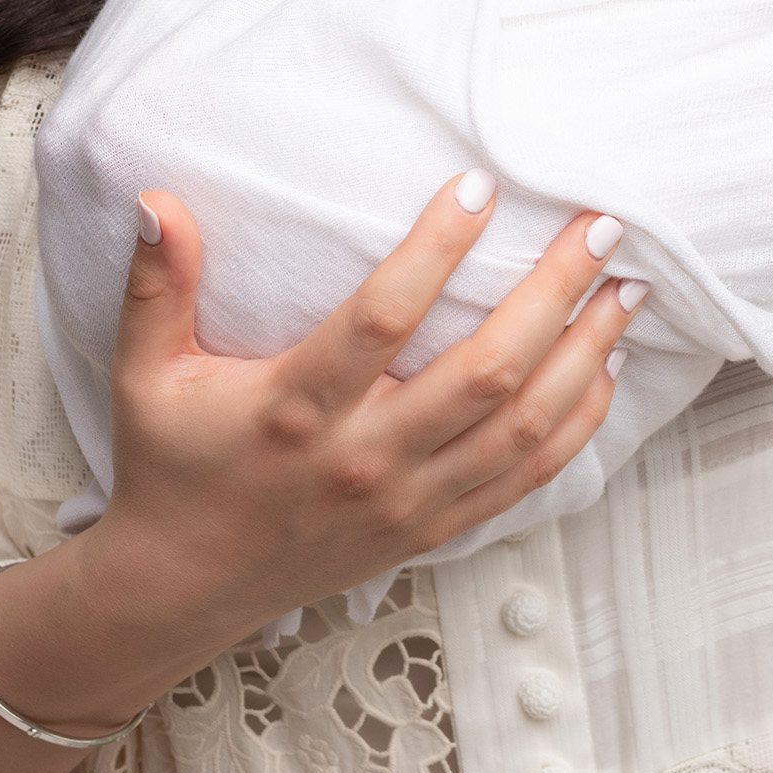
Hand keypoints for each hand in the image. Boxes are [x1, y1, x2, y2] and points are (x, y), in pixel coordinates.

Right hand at [77, 177, 640, 660]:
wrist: (185, 586)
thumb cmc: (172, 465)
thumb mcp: (147, 371)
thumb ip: (158, 284)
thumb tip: (158, 199)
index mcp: (296, 409)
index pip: (382, 318)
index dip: (436, 248)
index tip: (480, 186)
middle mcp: (364, 458)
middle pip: (486, 371)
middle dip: (555, 292)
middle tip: (600, 225)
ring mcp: (408, 502)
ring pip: (523, 426)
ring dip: (584, 352)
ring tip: (625, 287)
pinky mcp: (433, 530)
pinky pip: (526, 477)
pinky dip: (575, 422)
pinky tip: (603, 367)